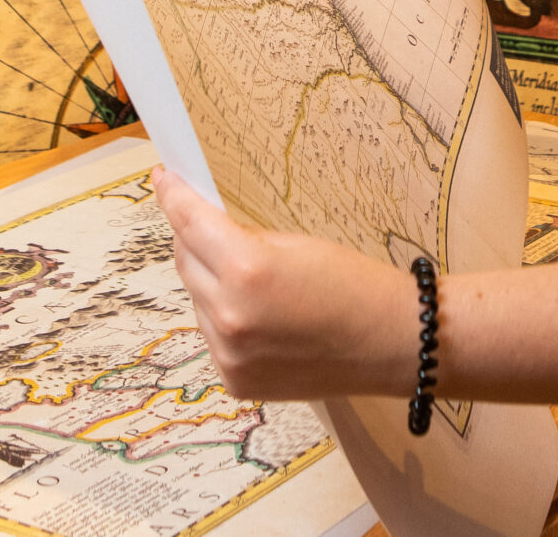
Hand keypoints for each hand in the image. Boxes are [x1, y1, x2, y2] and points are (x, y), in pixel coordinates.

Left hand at [156, 167, 414, 400]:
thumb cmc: (356, 284)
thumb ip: (243, 239)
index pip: (190, 223)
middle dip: (195, 240)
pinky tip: (264, 318)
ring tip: (259, 285)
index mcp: (246, 270)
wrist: (395, 344)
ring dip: (212, 283)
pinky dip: (226, 319)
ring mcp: (228, 355)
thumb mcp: (297, 245)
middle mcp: (228, 316)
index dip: (173, 196)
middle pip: (186, 261)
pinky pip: (212, 336)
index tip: (163, 177)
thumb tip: (204, 229)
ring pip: (197, 300)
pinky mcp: (235, 381)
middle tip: (216, 228)